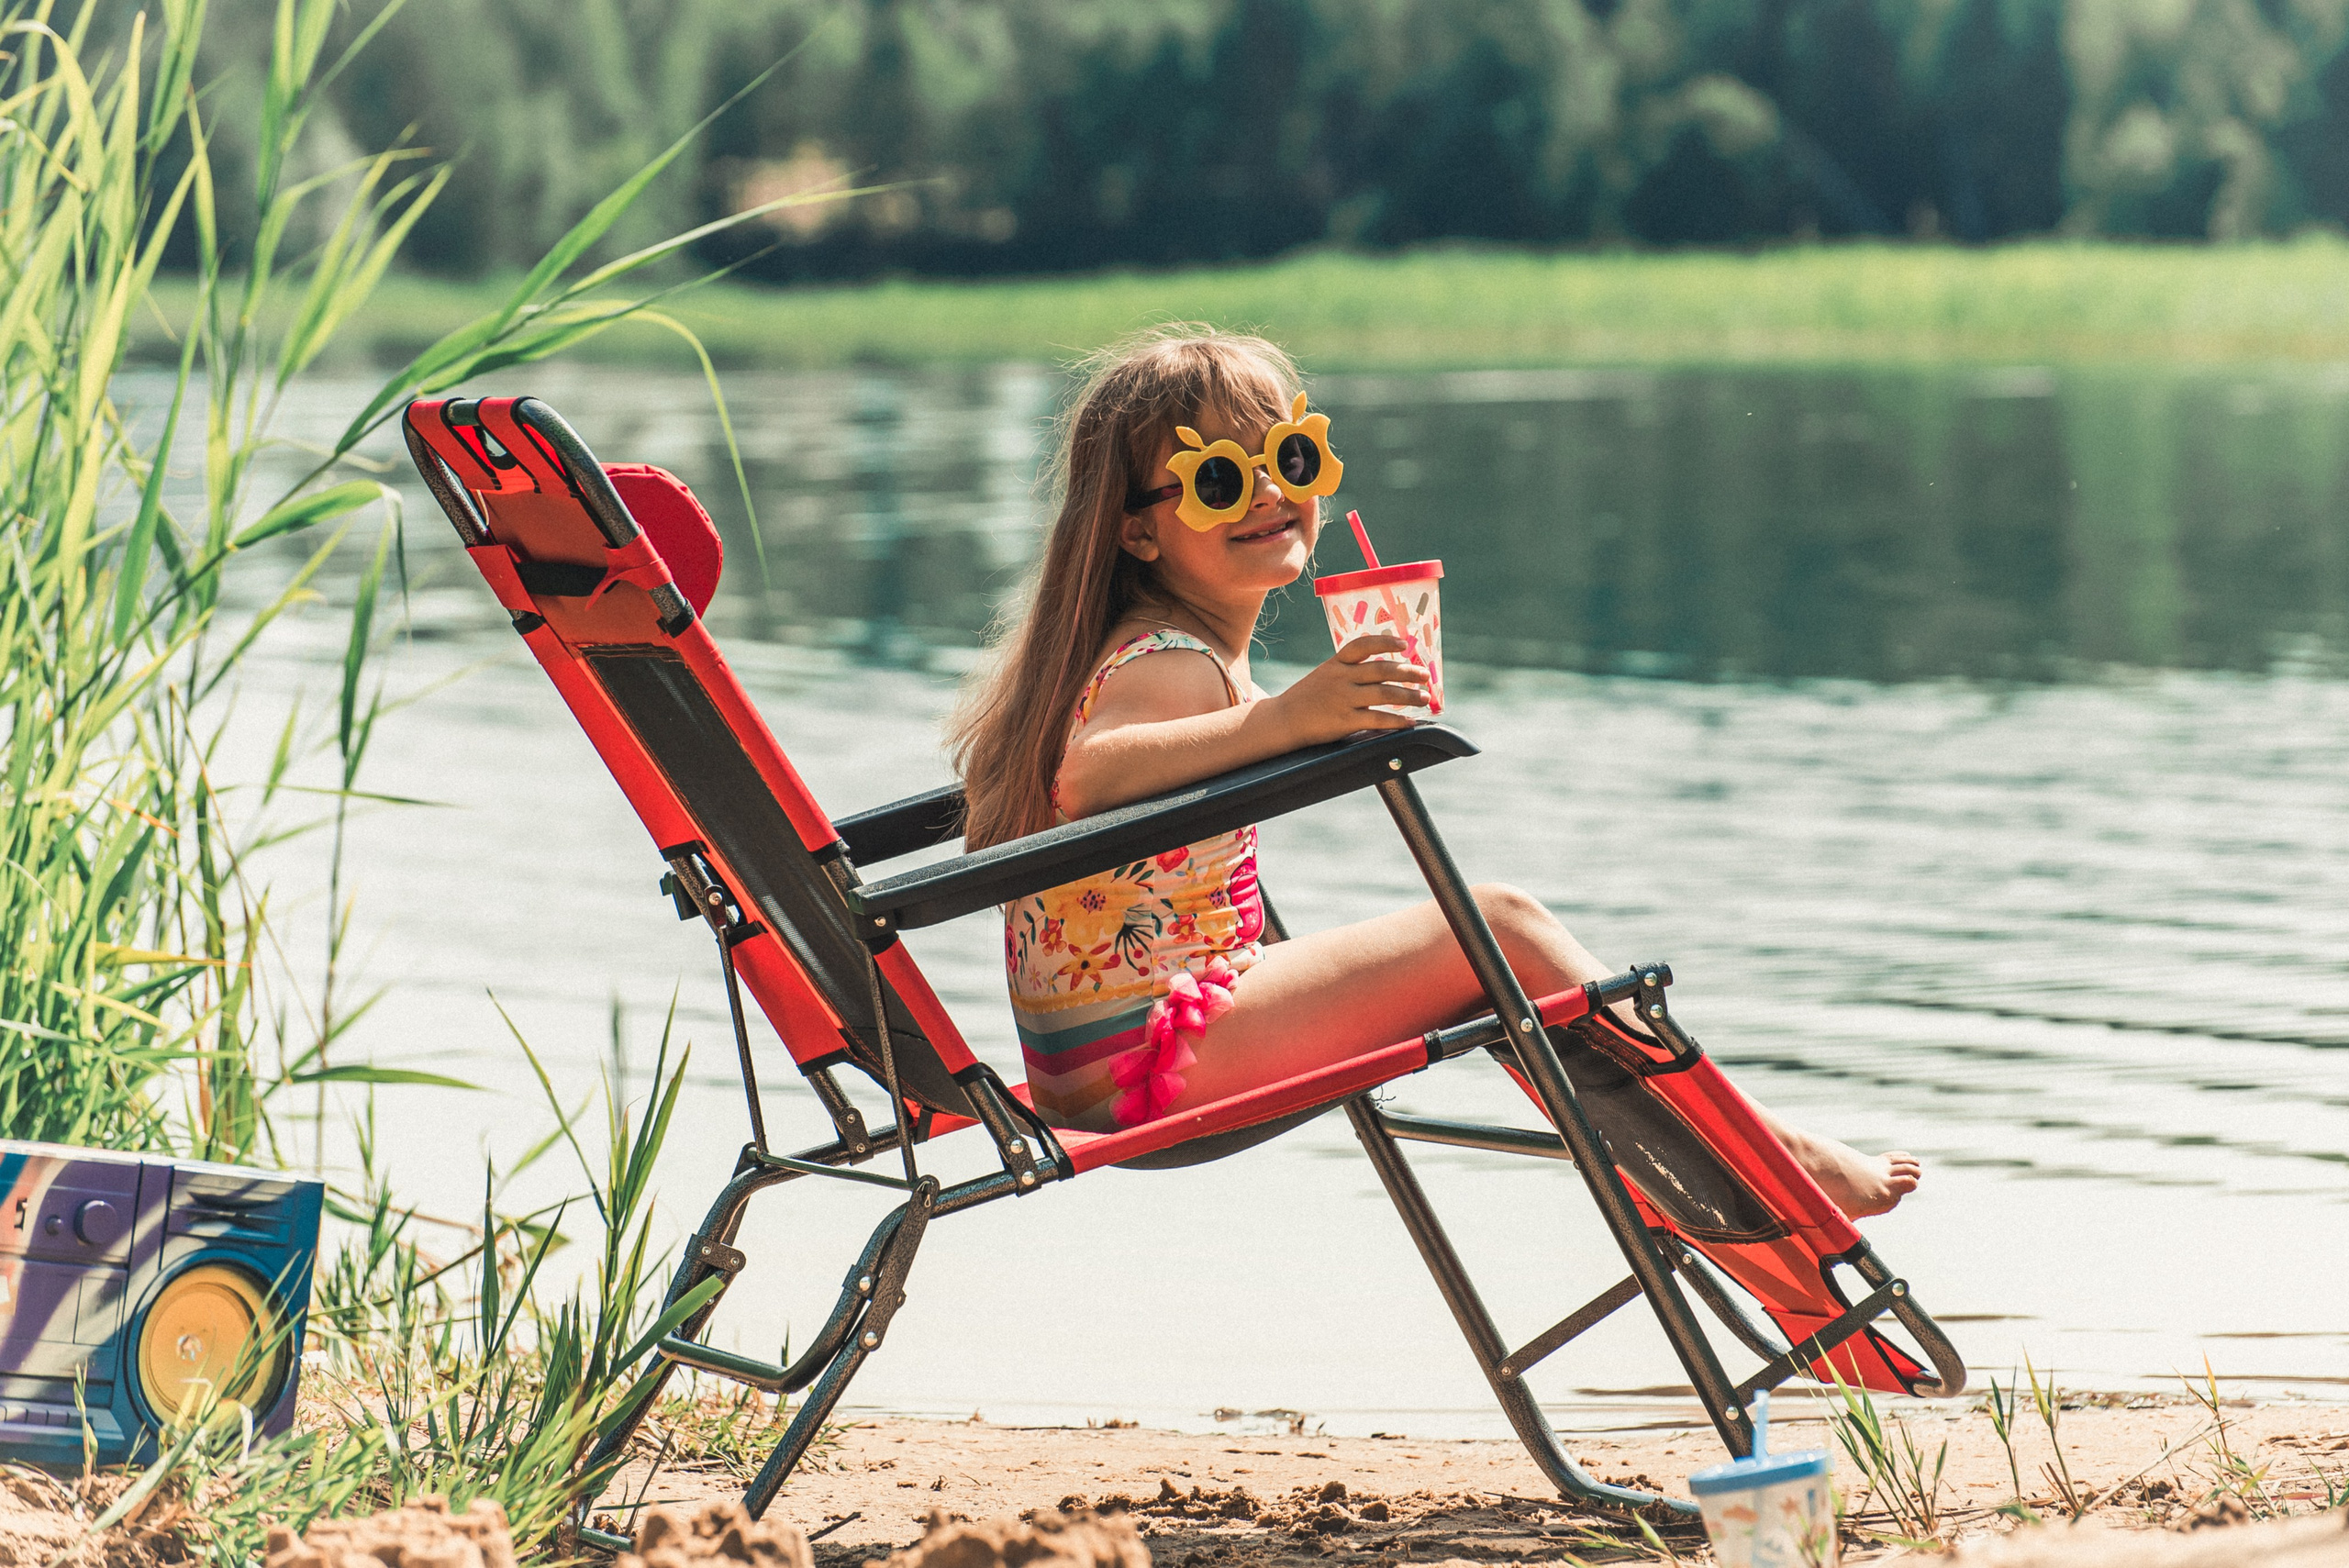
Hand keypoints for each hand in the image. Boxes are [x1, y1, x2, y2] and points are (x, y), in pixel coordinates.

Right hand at [1265, 635, 1431, 745]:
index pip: (1362, 645)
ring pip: (1384, 693)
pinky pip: (1377, 718)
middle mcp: (1341, 678)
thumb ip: (1349, 670)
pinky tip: (1410, 722)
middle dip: (1408, 672)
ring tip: (1424, 698)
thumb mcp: (1324, 675)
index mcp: (1335, 663)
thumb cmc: (1307, 698)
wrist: (1282, 721)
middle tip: (1425, 675)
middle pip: (1381, 670)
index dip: (1384, 642)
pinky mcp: (1344, 721)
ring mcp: (1343, 699)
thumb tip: (1384, 669)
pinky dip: (1397, 720)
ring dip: (1409, 696)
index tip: (1404, 644)